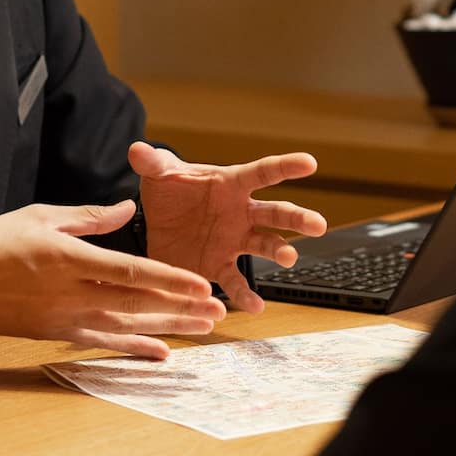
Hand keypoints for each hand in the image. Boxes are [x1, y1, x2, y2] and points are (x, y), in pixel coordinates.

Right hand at [0, 200, 222, 358]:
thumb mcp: (40, 215)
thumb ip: (90, 217)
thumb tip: (129, 208)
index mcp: (69, 257)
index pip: (131, 270)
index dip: (170, 279)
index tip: (201, 284)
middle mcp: (70, 293)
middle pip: (136, 302)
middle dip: (180, 307)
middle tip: (217, 310)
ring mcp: (62, 318)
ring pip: (125, 326)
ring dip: (166, 329)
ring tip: (201, 330)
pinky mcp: (53, 334)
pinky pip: (101, 342)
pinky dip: (132, 348)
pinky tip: (159, 352)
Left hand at [131, 142, 328, 312]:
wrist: (155, 223)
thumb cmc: (169, 190)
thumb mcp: (159, 173)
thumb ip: (152, 163)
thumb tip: (137, 149)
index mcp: (231, 184)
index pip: (263, 172)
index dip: (286, 166)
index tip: (310, 163)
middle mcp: (241, 213)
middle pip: (276, 213)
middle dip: (298, 218)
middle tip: (318, 225)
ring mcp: (235, 241)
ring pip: (265, 246)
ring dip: (279, 251)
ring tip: (289, 258)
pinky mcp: (219, 266)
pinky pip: (236, 281)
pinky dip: (246, 295)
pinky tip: (255, 307)